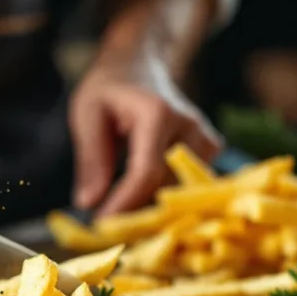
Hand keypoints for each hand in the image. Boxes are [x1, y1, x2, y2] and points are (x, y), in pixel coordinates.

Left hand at [69, 45, 221, 215]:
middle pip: (167, 186)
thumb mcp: (87, 114)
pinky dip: (167, 198)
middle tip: (107, 230)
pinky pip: (189, 185)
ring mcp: (204, 138)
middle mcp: (190, 126)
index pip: (147, 171)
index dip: (125, 204)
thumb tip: (89, 203)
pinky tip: (144, 204)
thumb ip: (91, 159)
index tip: (102, 225)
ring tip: (122, 217)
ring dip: (152, 207)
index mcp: (158, 113)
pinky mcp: (209, 149)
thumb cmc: (109, 89)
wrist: (140, 65)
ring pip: (180, 190)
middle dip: (137, 212)